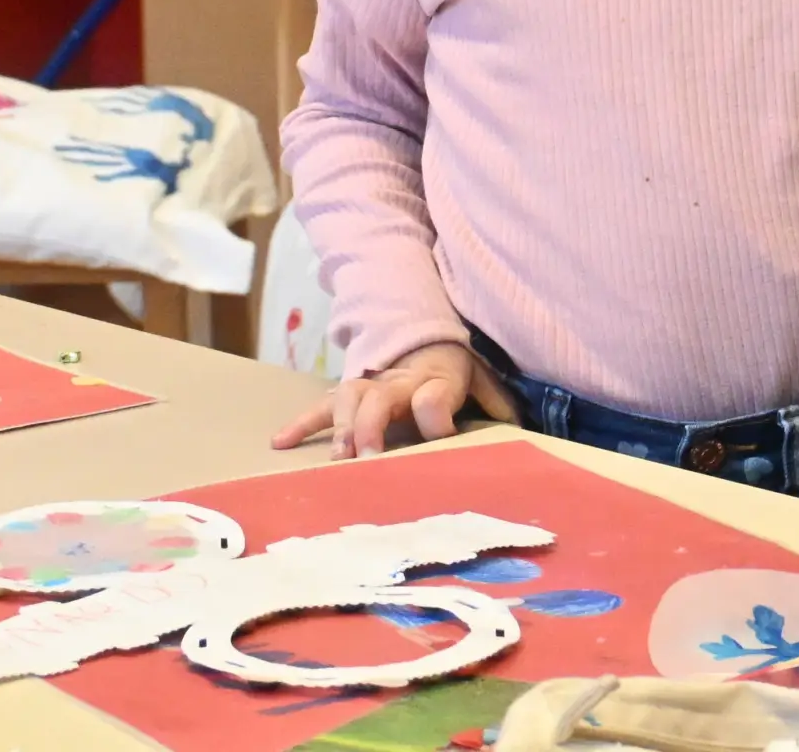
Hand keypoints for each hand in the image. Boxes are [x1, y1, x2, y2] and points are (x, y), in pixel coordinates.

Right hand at [270, 340, 517, 457]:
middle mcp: (399, 382)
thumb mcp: (480, 379)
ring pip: (348, 399)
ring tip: (337, 458)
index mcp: (436, 379)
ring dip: (341, 428)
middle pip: (382, 398)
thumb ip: (496, 400)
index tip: (438, 429)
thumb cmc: (452, 370)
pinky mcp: (347, 394)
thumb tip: (519, 422)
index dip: (436, 411)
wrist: (423, 338)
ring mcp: (369, 386)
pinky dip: (301, 423)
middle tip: (369, 461)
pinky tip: (279, 442)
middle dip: (373, 428)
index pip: (436, 394)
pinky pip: (321, 406)